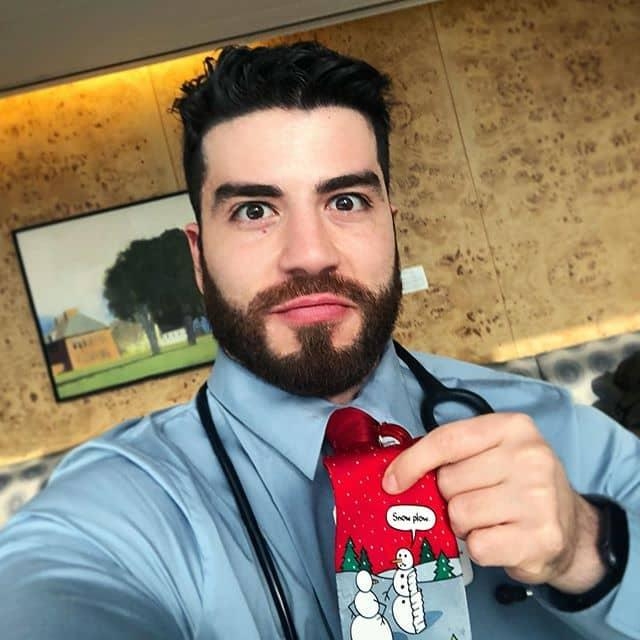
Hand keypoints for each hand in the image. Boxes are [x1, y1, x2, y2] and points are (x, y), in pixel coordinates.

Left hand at [382, 413, 604, 591]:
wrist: (573, 529)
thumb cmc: (518, 484)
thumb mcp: (492, 452)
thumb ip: (452, 454)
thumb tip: (395, 473)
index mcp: (513, 427)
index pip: (446, 441)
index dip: (412, 462)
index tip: (391, 481)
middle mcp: (530, 458)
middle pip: (449, 481)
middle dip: (450, 497)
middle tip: (475, 499)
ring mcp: (539, 498)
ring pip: (460, 514)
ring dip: (464, 524)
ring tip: (489, 520)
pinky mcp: (540, 538)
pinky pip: (478, 546)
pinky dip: (480, 548)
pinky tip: (501, 539)